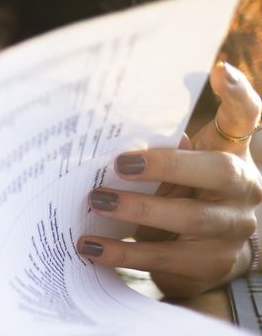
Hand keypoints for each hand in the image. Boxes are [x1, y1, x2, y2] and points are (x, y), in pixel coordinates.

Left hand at [77, 61, 261, 297]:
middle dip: (168, 166)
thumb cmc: (185, 201)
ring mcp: (232, 229)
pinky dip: (122, 252)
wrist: (208, 262)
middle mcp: (244, 190)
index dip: (237, 94)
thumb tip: (114, 139)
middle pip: (217, 172)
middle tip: (120, 164)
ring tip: (97, 202)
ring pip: (189, 219)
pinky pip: (162, 258)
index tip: (218, 70)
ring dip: (138, 210)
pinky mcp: (210, 265)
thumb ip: (165, 153)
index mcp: (233, 156)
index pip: (245, 118)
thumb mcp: (181, 173)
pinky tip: (91, 247)